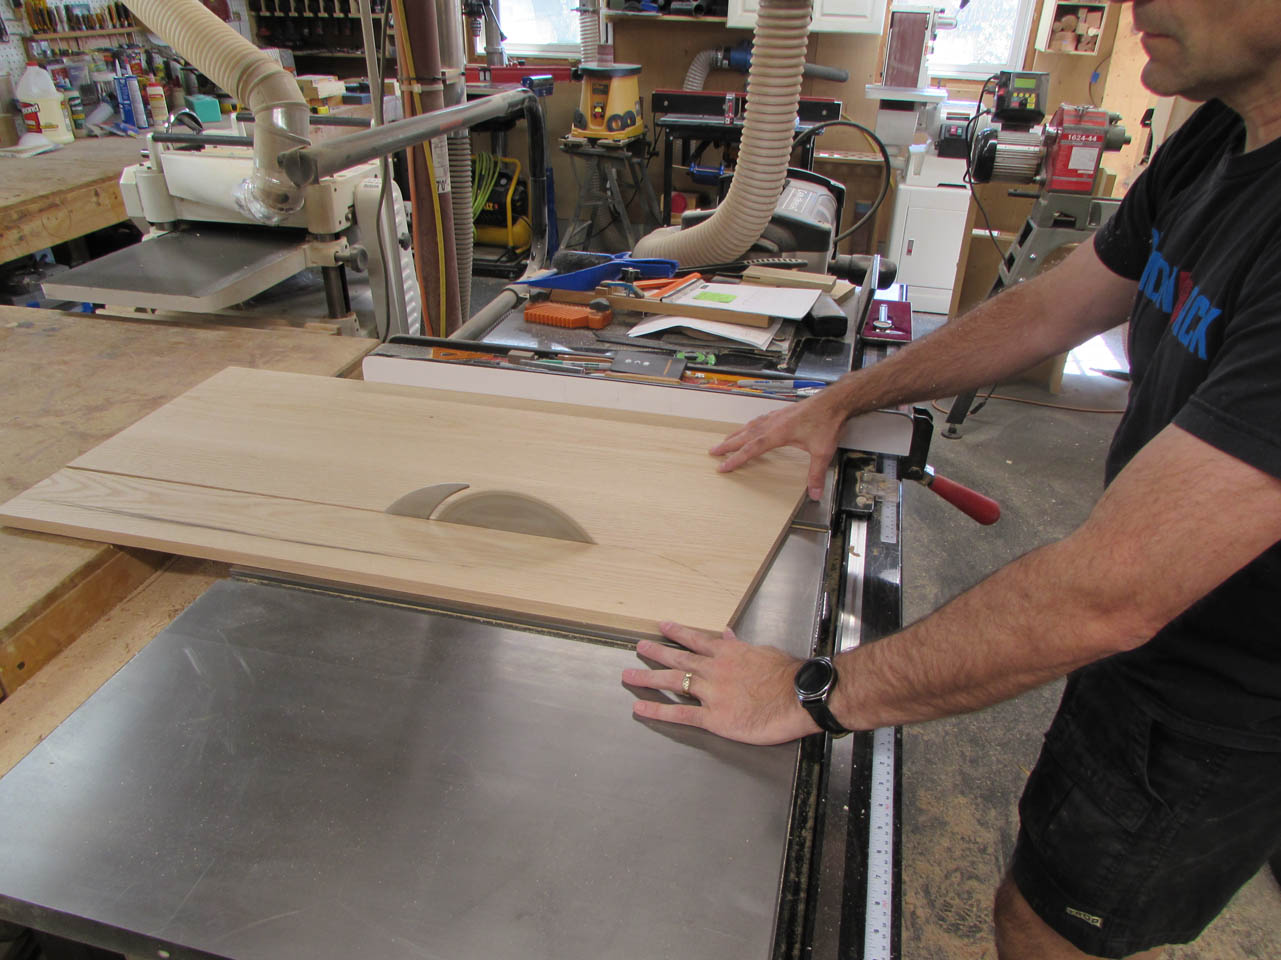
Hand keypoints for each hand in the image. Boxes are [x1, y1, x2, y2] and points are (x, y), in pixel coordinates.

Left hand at [622, 622, 818, 744]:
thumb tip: (727, 635)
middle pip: (678, 660)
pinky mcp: (715, 717)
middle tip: (639, 648)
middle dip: (655, 653)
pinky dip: (658, 711)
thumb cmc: (787, 674)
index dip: (677, 633)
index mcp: (727, 653)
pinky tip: (641, 709)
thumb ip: (741, 646)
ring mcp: (712, 693)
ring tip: (628, 676)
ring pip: (673, 683)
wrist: (798, 696)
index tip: (662, 626)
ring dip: (648, 678)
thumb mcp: (763, 651)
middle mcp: (714, 670)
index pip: (696, 640)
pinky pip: (681, 713)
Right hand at [708, 392, 845, 499]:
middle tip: (713, 451)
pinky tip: (751, 427)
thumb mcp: (822, 452)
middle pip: (745, 435)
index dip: (736, 459)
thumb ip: (816, 474)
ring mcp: (777, 416)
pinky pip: (760, 419)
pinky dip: (750, 425)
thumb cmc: (827, 422)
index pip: (752, 449)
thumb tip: (815, 493)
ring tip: (726, 440)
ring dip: (736, 434)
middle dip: (728, 444)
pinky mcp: (783, 412)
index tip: (723, 466)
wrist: (835, 402)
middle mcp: (774, 423)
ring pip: (751, 425)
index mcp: (778, 433)